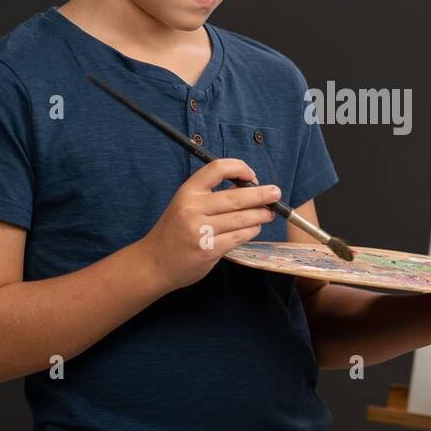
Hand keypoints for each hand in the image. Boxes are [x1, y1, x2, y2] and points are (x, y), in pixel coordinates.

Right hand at [140, 158, 280, 291]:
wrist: (154, 263)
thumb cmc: (175, 231)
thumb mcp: (185, 205)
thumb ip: (211, 196)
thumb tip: (248, 187)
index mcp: (188, 192)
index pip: (218, 168)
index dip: (239, 168)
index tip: (252, 175)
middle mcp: (193, 208)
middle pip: (237, 197)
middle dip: (262, 194)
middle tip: (276, 193)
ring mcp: (201, 230)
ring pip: (242, 218)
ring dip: (261, 215)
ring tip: (269, 213)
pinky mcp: (209, 250)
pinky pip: (239, 236)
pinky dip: (251, 231)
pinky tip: (255, 228)